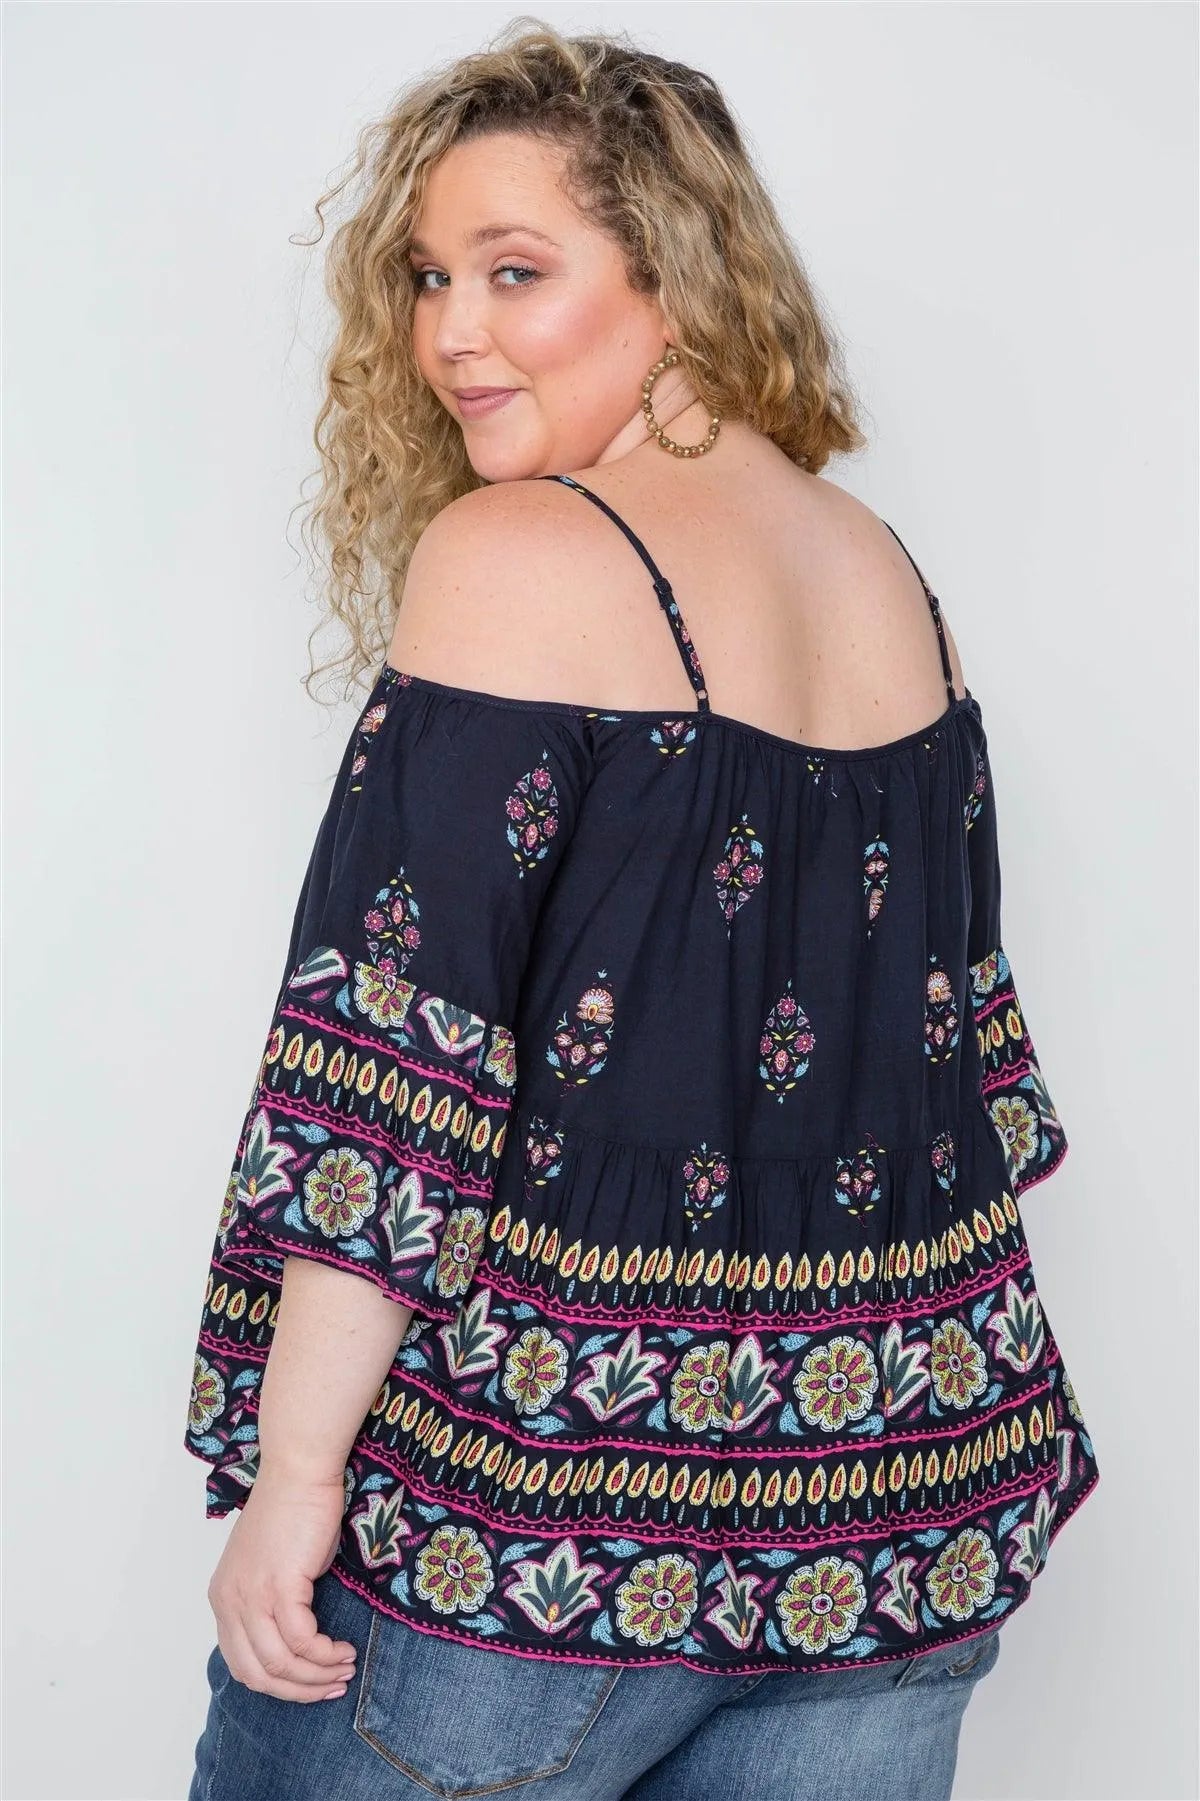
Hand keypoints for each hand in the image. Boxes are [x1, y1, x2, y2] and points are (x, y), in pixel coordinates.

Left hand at [207, 1466, 357, 1702]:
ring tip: (345, 1667)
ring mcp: (251, 1596)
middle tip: (333, 1685)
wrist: (299, 1470)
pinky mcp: (279, 1586)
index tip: (311, 1684)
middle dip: (299, 1690)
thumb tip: (296, 1642)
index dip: (279, 1685)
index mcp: (223, 1599)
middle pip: (258, 1674)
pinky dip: (325, 1653)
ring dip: (317, 1675)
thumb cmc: (293, 1509)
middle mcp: (229, 1602)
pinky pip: (302, 1641)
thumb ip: (272, 1603)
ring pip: (280, 1664)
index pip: (241, 1665)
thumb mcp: (270, 1566)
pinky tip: (343, 1649)